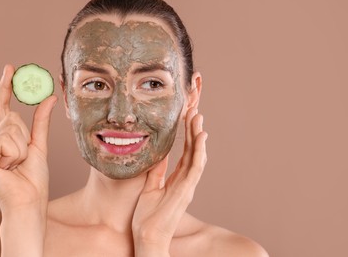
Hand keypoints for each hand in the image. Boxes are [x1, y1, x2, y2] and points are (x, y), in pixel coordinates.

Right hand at [0, 65, 56, 211]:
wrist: (30, 202)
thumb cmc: (34, 178)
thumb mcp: (40, 145)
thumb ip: (41, 122)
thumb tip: (50, 97)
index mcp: (3, 139)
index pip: (3, 108)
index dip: (6, 87)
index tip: (9, 68)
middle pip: (11, 118)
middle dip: (25, 137)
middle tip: (23, 159)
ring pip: (11, 129)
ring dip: (22, 147)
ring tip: (18, 165)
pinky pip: (7, 141)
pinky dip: (17, 154)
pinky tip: (10, 168)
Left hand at [132, 107, 207, 254]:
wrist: (147, 237)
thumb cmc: (147, 217)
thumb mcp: (150, 187)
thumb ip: (157, 171)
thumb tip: (159, 153)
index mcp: (176, 179)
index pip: (185, 153)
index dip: (187, 135)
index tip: (186, 117)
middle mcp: (185, 180)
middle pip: (193, 151)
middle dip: (193, 130)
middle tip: (194, 110)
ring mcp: (187, 185)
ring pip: (197, 155)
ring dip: (198, 136)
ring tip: (198, 117)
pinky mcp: (186, 190)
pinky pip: (195, 167)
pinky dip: (199, 151)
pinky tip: (200, 137)